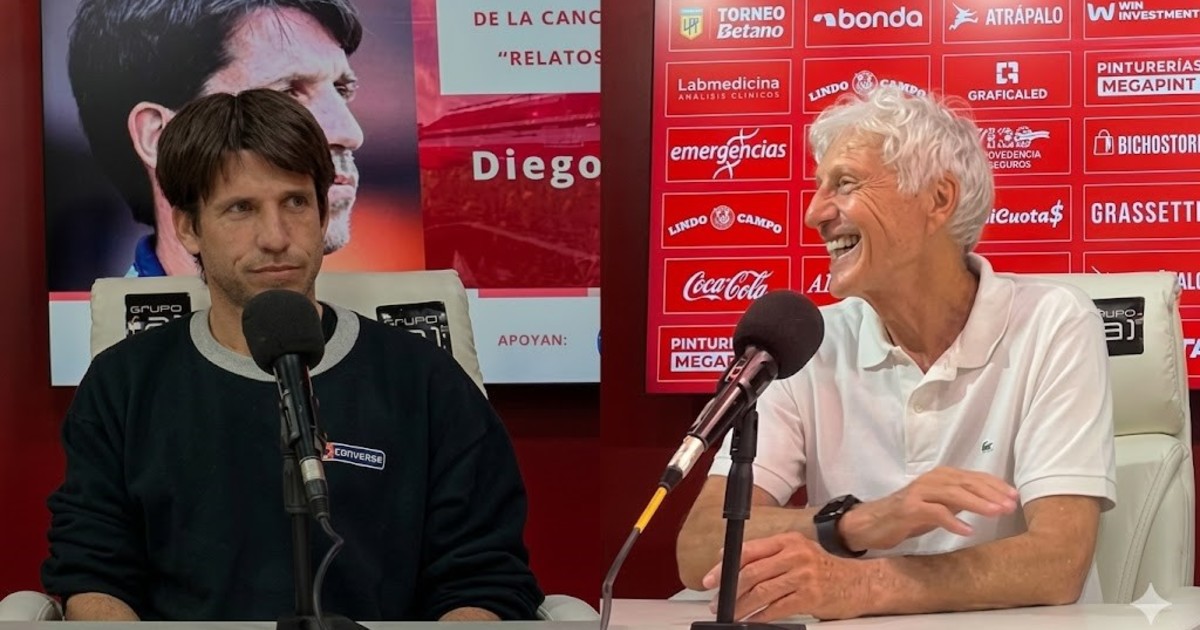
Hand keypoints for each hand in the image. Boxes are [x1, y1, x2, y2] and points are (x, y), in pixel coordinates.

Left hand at [701, 532, 872, 621]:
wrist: (860, 583)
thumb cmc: (825, 569)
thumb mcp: (798, 552)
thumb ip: (768, 555)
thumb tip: (731, 560)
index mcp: (788, 540)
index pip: (749, 550)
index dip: (725, 566)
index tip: (712, 579)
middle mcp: (795, 554)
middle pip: (752, 572)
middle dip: (729, 590)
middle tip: (718, 602)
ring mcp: (803, 575)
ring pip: (762, 592)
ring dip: (742, 606)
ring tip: (731, 614)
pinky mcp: (810, 596)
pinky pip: (777, 608)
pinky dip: (761, 616)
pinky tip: (753, 620)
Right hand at [841, 467, 1018, 550]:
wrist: (872, 522)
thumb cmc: (908, 515)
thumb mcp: (939, 505)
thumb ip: (960, 500)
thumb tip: (990, 501)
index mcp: (941, 477)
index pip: (973, 477)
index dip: (995, 485)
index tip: (1014, 496)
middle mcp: (931, 480)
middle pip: (966, 482)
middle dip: (991, 493)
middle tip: (1010, 505)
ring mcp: (919, 493)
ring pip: (953, 493)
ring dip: (977, 503)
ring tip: (996, 513)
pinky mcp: (909, 508)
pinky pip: (934, 512)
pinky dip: (952, 520)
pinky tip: (967, 530)